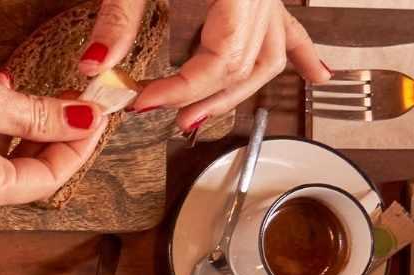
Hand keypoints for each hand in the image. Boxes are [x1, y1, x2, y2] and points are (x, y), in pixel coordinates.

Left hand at [79, 0, 332, 132]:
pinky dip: (300, 52)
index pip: (221, 59)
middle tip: (166, 118)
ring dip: (241, 90)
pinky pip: (287, 24)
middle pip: (249, 64)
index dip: (181, 89)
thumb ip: (118, 17)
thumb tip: (96, 67)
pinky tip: (318, 74)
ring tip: (204, 115)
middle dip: (207, 97)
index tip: (141, 102)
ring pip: (271, 53)